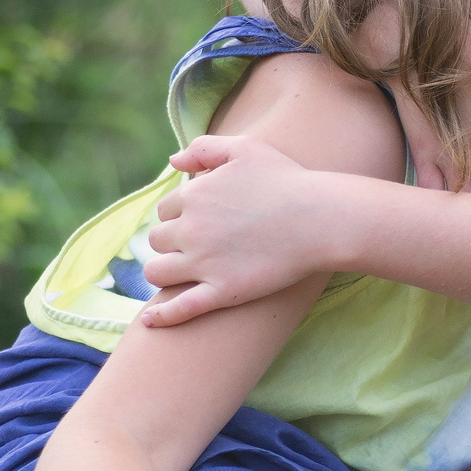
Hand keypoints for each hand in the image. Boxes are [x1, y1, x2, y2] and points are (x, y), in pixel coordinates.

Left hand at [138, 135, 337, 324]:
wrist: (321, 220)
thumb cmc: (288, 181)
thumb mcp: (245, 148)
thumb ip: (204, 148)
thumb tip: (172, 162)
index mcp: (193, 196)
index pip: (166, 210)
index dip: (180, 216)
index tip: (200, 222)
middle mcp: (190, 229)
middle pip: (158, 240)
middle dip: (171, 243)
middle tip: (195, 247)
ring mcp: (204, 263)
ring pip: (157, 273)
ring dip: (163, 273)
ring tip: (178, 274)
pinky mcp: (222, 292)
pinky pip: (179, 308)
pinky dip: (160, 316)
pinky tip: (149, 321)